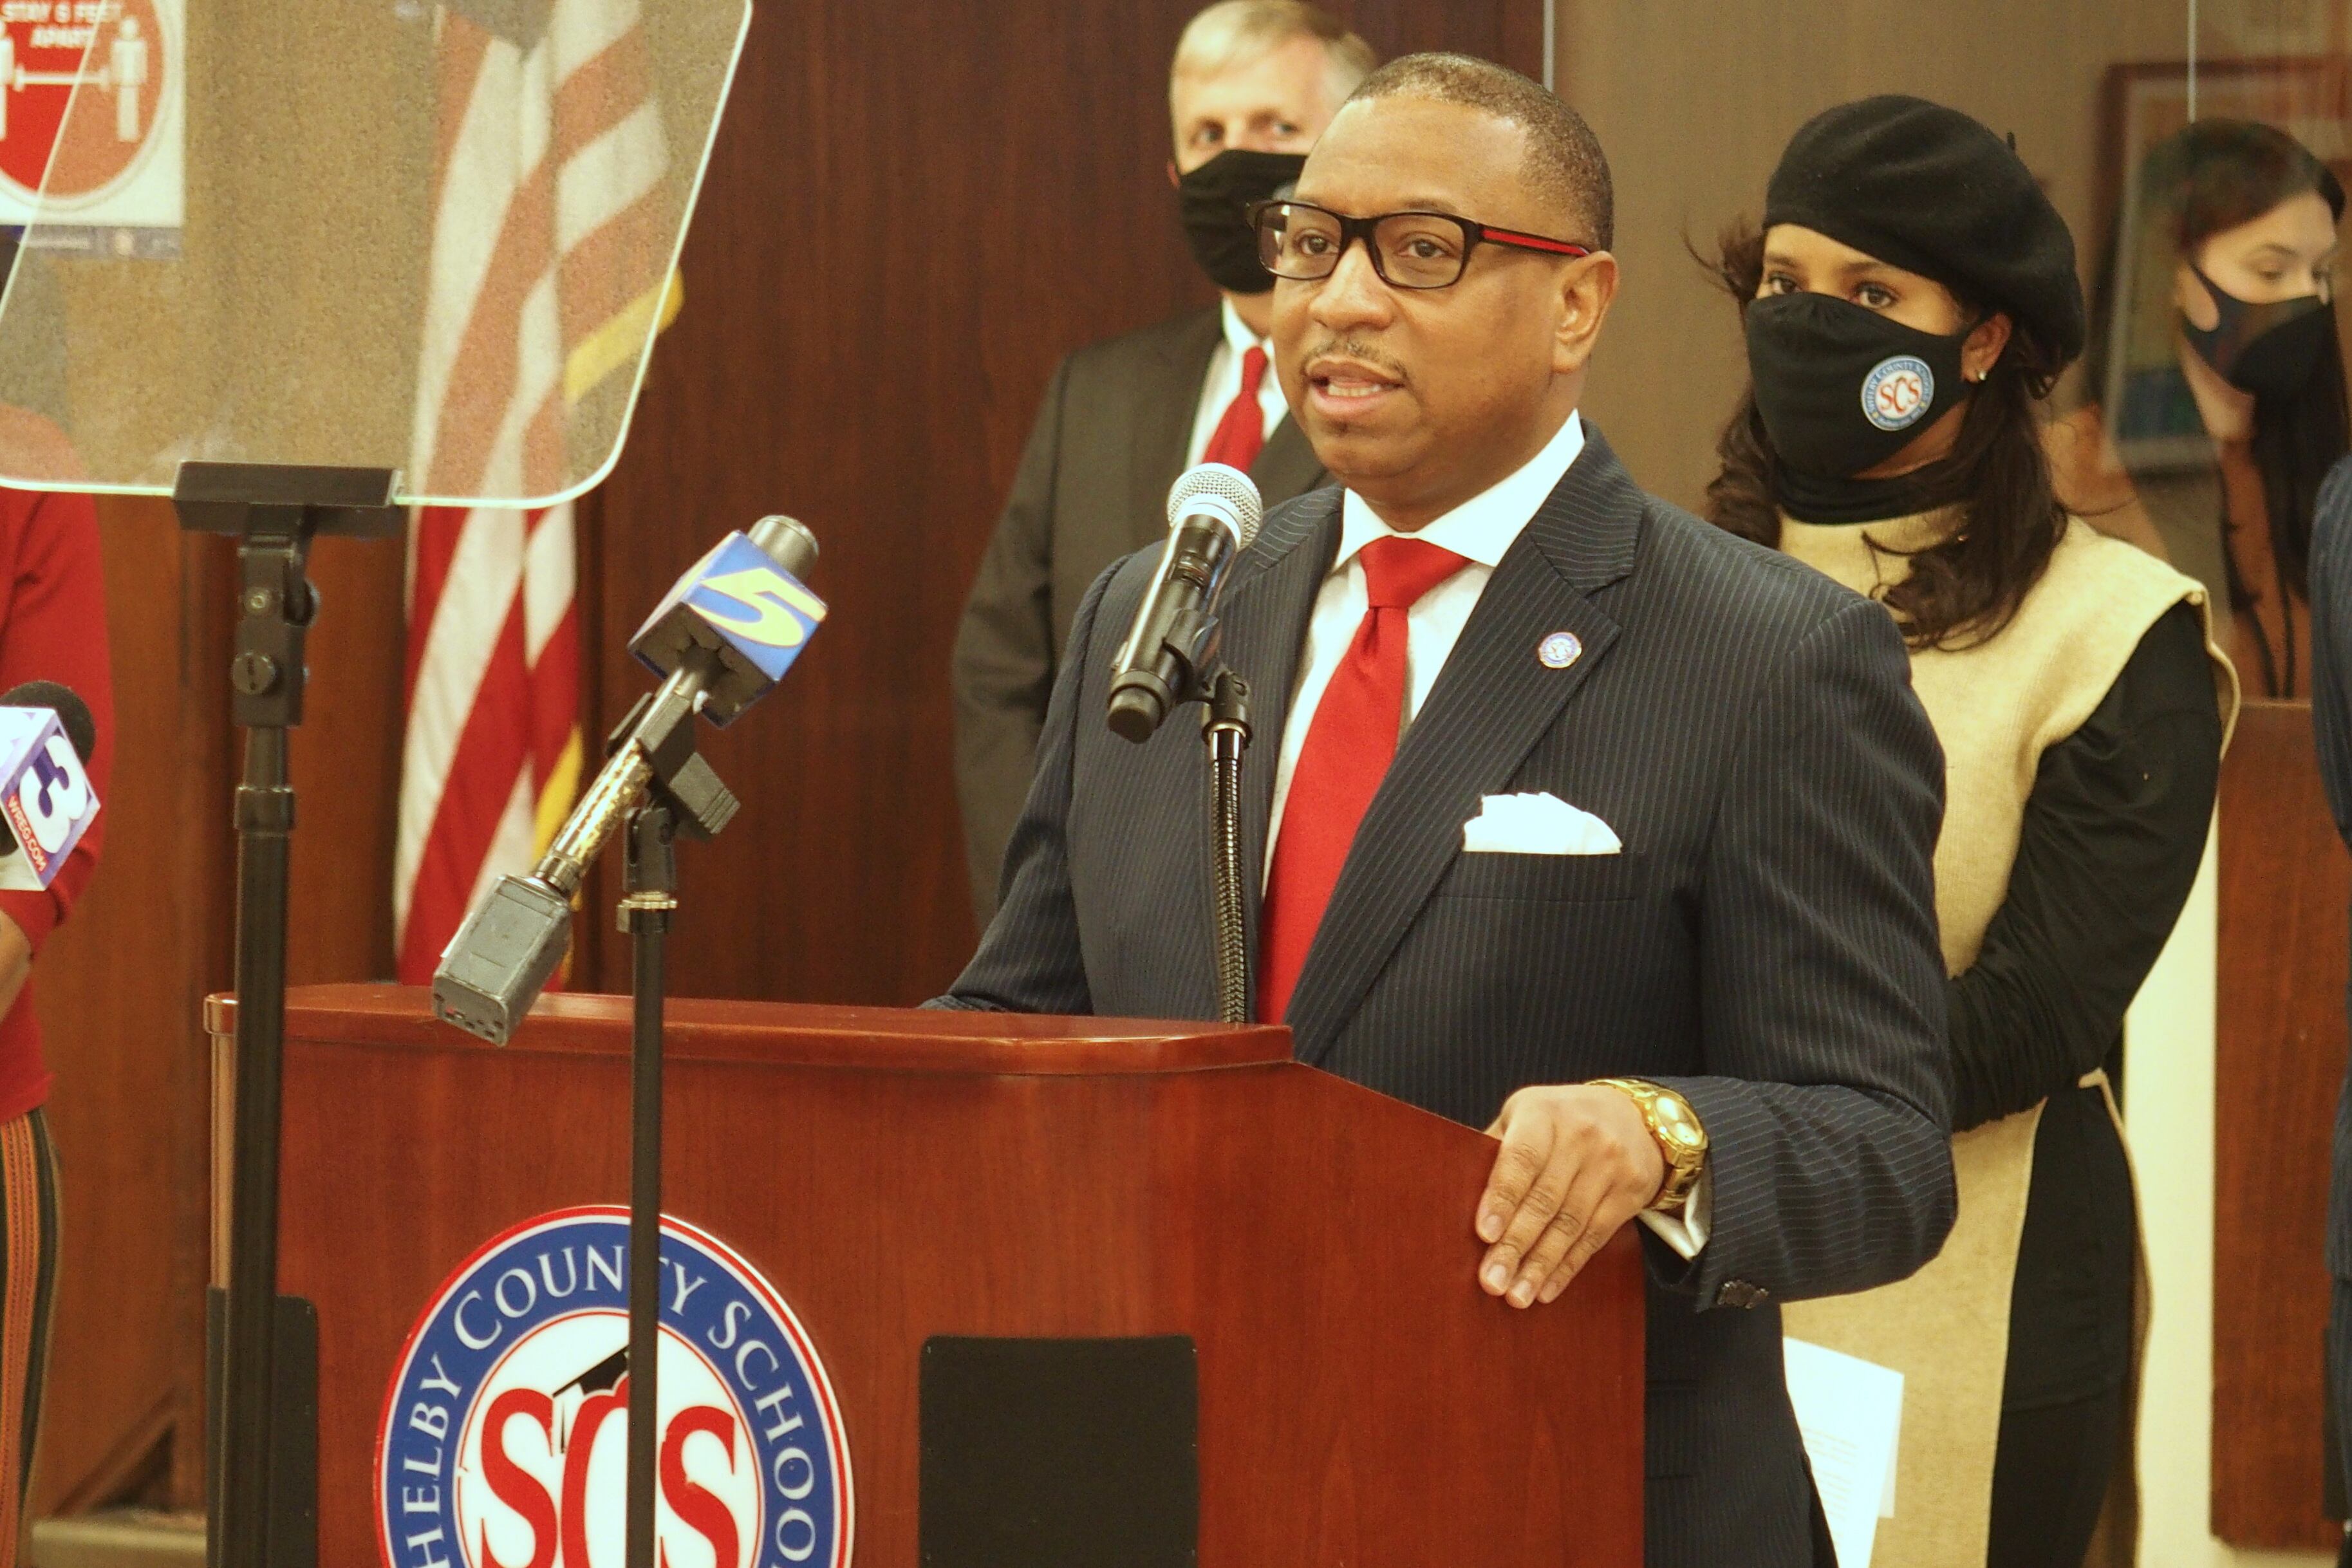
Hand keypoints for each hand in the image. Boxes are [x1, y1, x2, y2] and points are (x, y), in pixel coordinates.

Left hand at [1476, 1083, 1662, 1307]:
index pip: (1522, 1158)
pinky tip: (1547, 1288)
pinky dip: (1567, 1266)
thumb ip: (1495, 1150)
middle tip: (1492, 1281)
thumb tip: (1457, 1199)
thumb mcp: (1524, 1115)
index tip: (1485, 1234)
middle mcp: (1580, 1135)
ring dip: (1540, 1265)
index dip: (1503, 1197)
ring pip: (1570, 1224)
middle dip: (1516, 1245)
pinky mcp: (1631, 1191)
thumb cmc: (1559, 1120)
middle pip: (1545, 1199)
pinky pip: (1595, 1236)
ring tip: (1516, 1295)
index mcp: (1543, 1113)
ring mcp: (1610, 1163)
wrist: (1636, 1116)